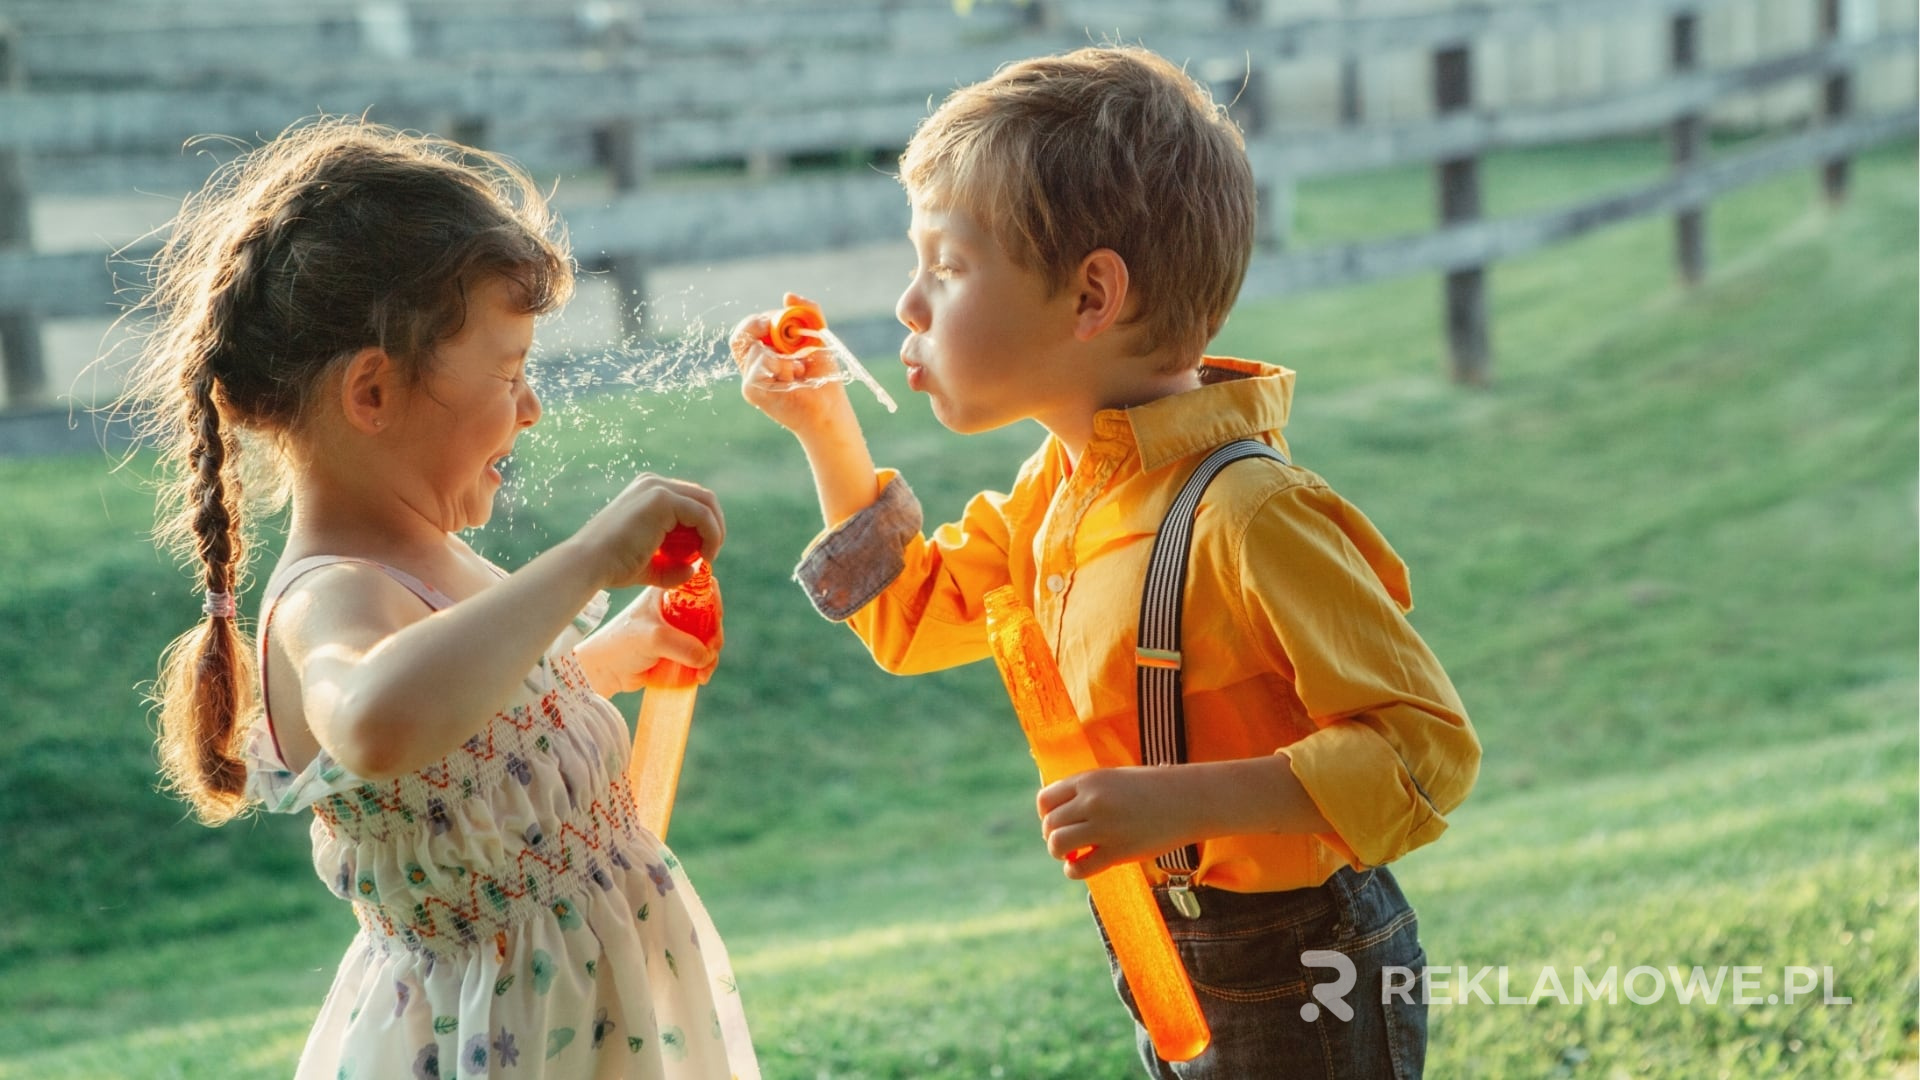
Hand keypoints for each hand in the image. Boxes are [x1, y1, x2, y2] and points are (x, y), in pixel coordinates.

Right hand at [569, 474, 723, 592]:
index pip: (689, 500)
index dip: (704, 525)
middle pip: (703, 497)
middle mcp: (653, 483)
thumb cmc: (613, 566)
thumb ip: (672, 566)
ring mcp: (657, 488)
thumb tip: (694, 568)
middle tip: (710, 554)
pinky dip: (711, 534)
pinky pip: (702, 514)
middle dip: (714, 525)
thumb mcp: (649, 564)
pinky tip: (704, 554)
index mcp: (647, 491)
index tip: (702, 552)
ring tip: (707, 556)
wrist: (589, 564)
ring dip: (715, 531)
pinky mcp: (662, 499)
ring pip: (706, 503)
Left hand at [576, 588, 722, 696]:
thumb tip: (706, 657)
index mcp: (668, 593)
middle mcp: (676, 608)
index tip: (714, 623)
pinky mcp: (678, 650)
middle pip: (710, 615)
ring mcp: (678, 630)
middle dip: (714, 635)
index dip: (714, 602)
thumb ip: (684, 645)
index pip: (702, 587)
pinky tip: (700, 677)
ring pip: (708, 637)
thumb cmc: (624, 645)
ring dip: (711, 655)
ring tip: (703, 672)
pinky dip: (705, 665)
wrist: (605, 670)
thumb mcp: (655, 638)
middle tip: (710, 652)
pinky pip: (701, 654)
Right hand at [731, 291, 858, 437]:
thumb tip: (787, 295)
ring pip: (751, 348)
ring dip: (781, 353)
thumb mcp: (817, 337)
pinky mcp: (752, 390)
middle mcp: (754, 367)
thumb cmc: (823, 378)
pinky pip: (757, 364)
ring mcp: (751, 379)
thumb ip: (806, 313)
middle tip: (780, 331)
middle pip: (739, 335)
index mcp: (765, 353)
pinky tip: (793, 377)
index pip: (750, 329)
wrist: (829, 407)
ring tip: (799, 367)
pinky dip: (780, 365)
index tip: (783, 318)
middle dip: (759, 325)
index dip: (763, 318)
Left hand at [1037, 766, 1201, 879]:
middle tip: (1068, 841)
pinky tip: (1080, 866)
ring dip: (1060, 852)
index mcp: (1089, 779)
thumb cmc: (1154, 788)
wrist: (1190, 799)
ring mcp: (1104, 826)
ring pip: (1057, 844)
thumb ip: (1087, 792)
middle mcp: (1092, 801)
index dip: (1047, 814)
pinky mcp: (1119, 851)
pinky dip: (1073, 870)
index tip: (1059, 821)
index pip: (1045, 800)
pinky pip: (1079, 867)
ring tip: (1074, 853)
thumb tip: (1060, 813)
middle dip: (1053, 835)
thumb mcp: (1115, 778)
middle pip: (1050, 824)